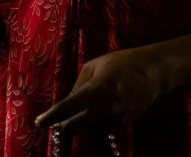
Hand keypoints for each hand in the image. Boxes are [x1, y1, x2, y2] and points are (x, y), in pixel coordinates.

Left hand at [35, 47, 163, 136]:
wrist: (152, 72)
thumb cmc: (121, 63)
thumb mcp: (95, 66)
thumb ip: (79, 85)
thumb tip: (68, 101)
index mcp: (95, 91)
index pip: (67, 108)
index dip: (51, 117)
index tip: (38, 123)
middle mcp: (104, 110)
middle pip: (75, 127)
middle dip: (63, 128)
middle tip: (55, 124)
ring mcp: (115, 120)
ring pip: (89, 129)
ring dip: (80, 124)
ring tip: (79, 113)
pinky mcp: (123, 125)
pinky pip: (103, 127)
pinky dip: (96, 122)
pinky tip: (100, 109)